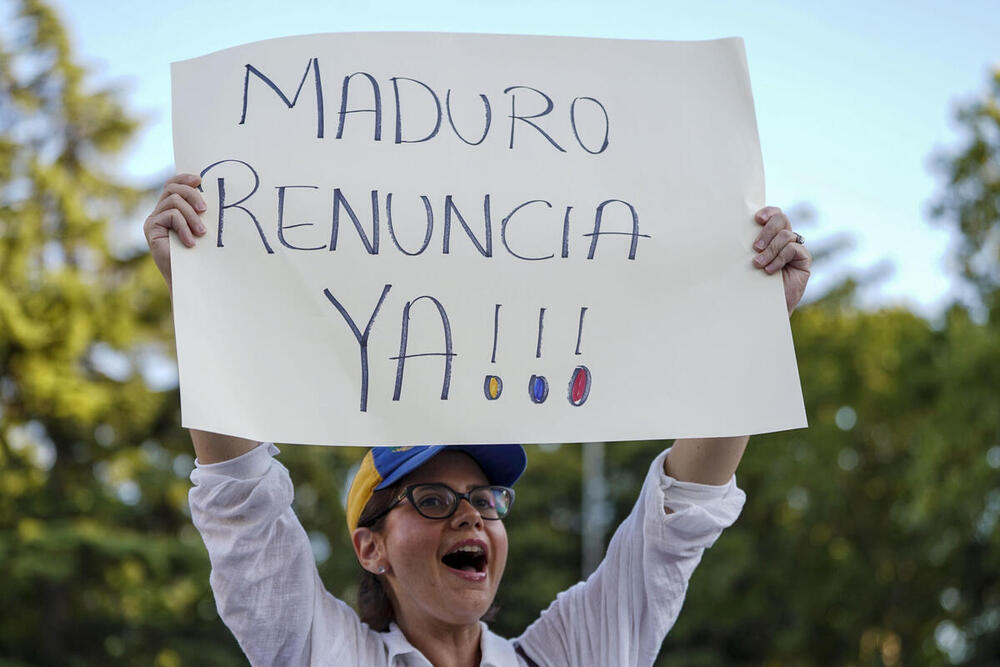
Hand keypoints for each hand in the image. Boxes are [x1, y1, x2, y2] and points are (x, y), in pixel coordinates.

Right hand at [143, 173, 207, 289]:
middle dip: (192, 195)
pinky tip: (191, 242)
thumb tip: (210, 194)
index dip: (184, 178)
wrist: (186, 277)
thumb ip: (199, 212)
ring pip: (174, 202)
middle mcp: (159, 211)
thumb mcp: (200, 228)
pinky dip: (184, 228)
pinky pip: (171, 216)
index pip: (173, 185)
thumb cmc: (197, 253)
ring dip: (192, 216)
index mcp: (171, 209)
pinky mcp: (151, 227)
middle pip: (173, 188)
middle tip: (205, 209)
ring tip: (202, 233)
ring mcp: (153, 219)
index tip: (200, 179)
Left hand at [752, 206, 811, 313]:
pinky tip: (770, 270)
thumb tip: (735, 231)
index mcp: (771, 234)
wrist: (765, 306)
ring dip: (770, 250)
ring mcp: (796, 247)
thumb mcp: (747, 261)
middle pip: (781, 219)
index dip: (768, 212)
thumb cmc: (752, 283)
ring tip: (758, 264)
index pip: (774, 214)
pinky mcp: (804, 259)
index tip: (757, 219)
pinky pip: (793, 249)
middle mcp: (785, 238)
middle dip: (767, 231)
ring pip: (786, 235)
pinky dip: (779, 258)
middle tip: (755, 247)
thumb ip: (748, 247)